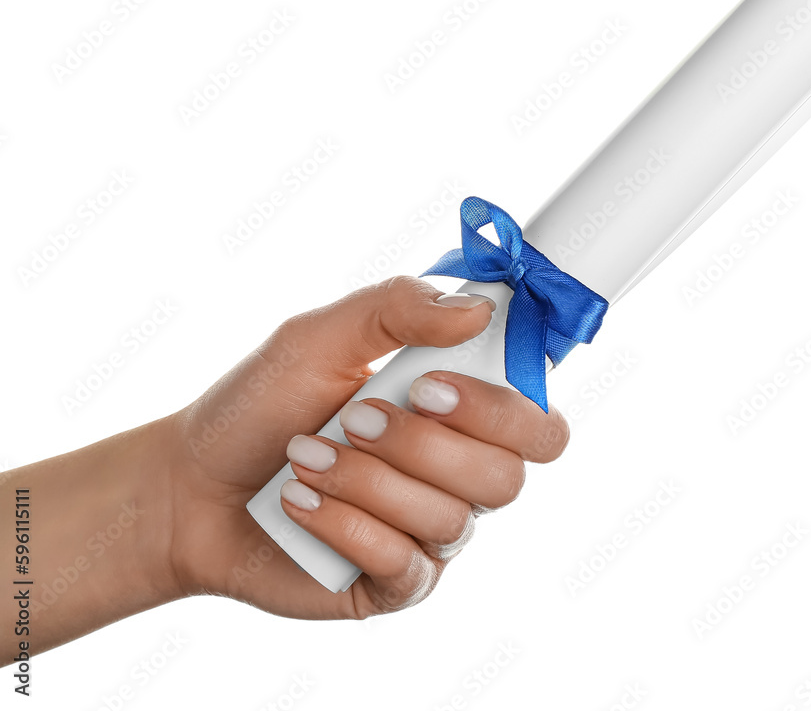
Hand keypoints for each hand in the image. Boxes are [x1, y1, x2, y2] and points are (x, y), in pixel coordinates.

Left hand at [165, 276, 569, 619]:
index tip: (429, 384)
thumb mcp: (319, 336)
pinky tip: (299, 503)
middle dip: (423, 445)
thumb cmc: (262, 405)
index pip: (539, 425)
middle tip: (357, 419)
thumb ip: (398, 308)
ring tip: (305, 457)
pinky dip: (343, 523)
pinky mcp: (395, 584)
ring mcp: (430, 534)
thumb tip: (478, 308)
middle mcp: (458, 476)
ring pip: (449, 519)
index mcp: (460, 415)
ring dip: (367, 480)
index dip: (504, 409)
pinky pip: (402, 562)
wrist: (191, 486)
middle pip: (506, 476)